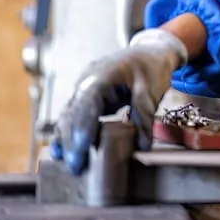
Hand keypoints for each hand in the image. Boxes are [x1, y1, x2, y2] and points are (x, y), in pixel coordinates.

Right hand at [50, 29, 187, 174]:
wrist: (150, 52)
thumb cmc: (151, 67)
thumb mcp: (152, 90)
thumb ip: (144, 117)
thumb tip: (141, 146)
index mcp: (101, 76)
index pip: (86, 105)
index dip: (81, 130)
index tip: (79, 153)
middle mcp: (85, 82)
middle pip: (71, 114)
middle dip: (71, 142)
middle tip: (75, 168)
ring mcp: (82, 89)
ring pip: (68, 117)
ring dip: (67, 140)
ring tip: (72, 165)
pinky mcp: (85, 97)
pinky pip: (74, 116)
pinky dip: (71, 134)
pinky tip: (68, 152)